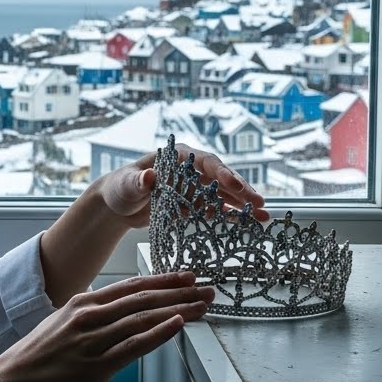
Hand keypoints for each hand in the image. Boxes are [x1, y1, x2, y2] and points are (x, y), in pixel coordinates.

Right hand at [0, 271, 210, 381]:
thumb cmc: (34, 358)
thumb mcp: (60, 323)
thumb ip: (86, 315)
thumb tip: (110, 310)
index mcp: (82, 303)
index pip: (131, 286)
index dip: (163, 281)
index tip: (187, 277)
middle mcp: (90, 315)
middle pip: (144, 298)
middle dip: (180, 292)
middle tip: (207, 288)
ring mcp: (94, 340)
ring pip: (144, 318)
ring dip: (179, 309)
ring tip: (203, 305)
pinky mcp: (96, 366)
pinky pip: (133, 345)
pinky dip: (159, 333)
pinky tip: (179, 324)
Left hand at [96, 142, 270, 227]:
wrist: (117, 205)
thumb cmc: (120, 187)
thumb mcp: (127, 184)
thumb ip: (138, 181)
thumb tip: (149, 176)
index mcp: (179, 157)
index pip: (207, 162)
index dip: (223, 173)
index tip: (237, 186)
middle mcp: (191, 170)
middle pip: (221, 179)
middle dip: (241, 190)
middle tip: (259, 203)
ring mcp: (194, 188)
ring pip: (224, 195)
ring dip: (243, 205)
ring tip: (263, 216)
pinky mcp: (194, 205)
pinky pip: (216, 210)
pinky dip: (231, 216)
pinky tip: (249, 224)